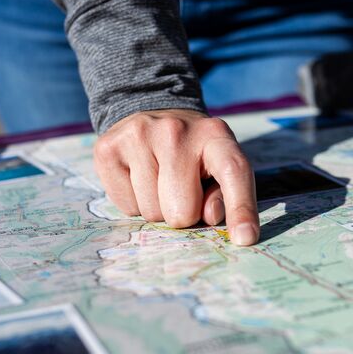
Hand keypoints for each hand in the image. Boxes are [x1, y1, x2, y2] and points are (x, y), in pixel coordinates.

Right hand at [93, 109, 259, 244]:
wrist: (151, 115)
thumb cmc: (193, 153)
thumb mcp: (218, 167)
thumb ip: (224, 194)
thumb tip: (211, 215)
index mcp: (214, 135)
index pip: (233, 172)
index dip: (241, 208)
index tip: (245, 238)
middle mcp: (175, 131)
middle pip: (183, 212)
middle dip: (184, 213)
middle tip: (181, 190)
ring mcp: (137, 136)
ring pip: (151, 214)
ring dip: (157, 208)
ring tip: (159, 181)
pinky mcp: (107, 149)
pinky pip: (125, 207)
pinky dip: (134, 203)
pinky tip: (139, 178)